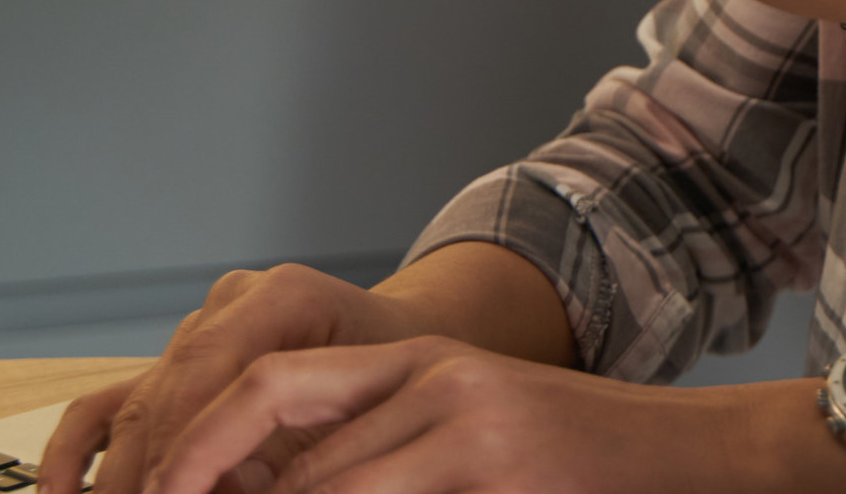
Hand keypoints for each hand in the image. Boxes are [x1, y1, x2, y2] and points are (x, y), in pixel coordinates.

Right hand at [35, 263, 449, 493]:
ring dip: (117, 479)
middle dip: (148, 475)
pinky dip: (77, 454)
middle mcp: (227, 306)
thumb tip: (242, 488)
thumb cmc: (394, 374)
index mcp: (282, 295)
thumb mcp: (371, 404)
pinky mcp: (170, 366)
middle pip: (163, 398)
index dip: (184, 449)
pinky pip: (107, 406)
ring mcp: (193, 333)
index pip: (209, 374)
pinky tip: (63, 493)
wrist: (399, 344)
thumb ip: (309, 447)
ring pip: (131, 410)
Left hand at [135, 338, 845, 493]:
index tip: (151, 491)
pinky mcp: (496, 470)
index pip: (271, 382)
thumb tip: (274, 482)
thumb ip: (382, 452)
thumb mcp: (471, 436)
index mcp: (419, 363)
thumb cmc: (579, 463)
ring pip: (326, 484)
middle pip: (281, 430)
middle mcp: (436, 379)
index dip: (196, 439)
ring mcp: (469, 425)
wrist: (694, 454)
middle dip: (208, 481)